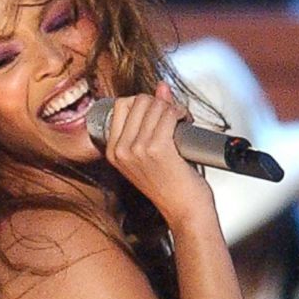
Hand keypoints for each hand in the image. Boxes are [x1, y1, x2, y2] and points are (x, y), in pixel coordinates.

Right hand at [101, 82, 212, 225]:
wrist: (184, 211)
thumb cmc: (171, 185)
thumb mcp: (150, 152)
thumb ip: (150, 120)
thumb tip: (161, 87)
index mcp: (113, 151)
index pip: (121, 105)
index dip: (144, 102)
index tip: (158, 112)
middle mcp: (121, 150)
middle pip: (139, 101)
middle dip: (161, 103)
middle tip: (174, 117)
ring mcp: (137, 150)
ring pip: (156, 106)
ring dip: (173, 108)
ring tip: (181, 121)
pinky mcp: (158, 149)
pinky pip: (169, 114)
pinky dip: (180, 113)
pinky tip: (185, 122)